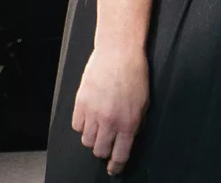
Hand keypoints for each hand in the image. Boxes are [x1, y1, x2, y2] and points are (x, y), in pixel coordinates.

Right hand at [71, 43, 147, 174]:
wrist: (118, 52)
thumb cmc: (135, 74)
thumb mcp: (144, 102)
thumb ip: (135, 123)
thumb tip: (128, 139)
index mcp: (128, 123)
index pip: (120, 155)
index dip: (116, 165)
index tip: (114, 168)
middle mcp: (109, 121)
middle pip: (99, 151)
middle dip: (104, 151)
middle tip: (107, 143)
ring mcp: (93, 113)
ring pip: (86, 141)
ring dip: (93, 138)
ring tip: (99, 127)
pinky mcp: (80, 103)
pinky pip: (76, 126)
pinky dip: (82, 125)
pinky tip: (90, 116)